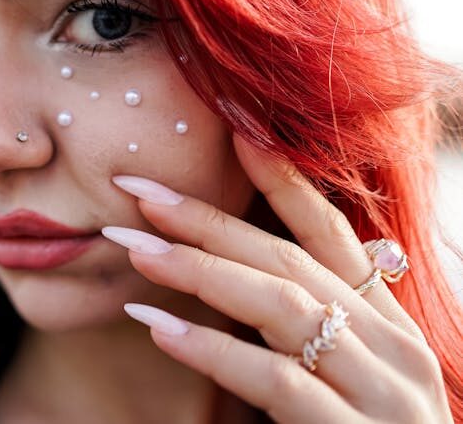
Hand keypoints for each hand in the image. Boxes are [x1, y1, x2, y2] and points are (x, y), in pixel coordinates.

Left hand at [101, 132, 452, 422]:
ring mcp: (382, 392)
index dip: (284, 181)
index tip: (233, 133)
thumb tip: (225, 272)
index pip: (332, 236)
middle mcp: (391, 347)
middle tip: (138, 191)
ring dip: (200, 270)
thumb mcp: (335, 376)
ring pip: (282, 307)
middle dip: (209, 221)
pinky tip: (158, 327)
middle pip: (289, 262)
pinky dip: (211, 349)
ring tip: (133, 248)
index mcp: (385, 325)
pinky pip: (276, 380)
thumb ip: (297, 330)